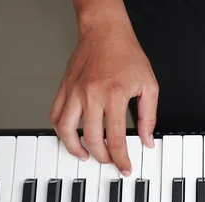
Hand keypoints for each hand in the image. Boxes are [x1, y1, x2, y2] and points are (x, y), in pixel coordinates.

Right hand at [50, 7, 157, 174]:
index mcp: (115, 94)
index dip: (121, 157)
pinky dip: (61, 131)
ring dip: (75, 148)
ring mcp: (75, 91)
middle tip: (109, 161)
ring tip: (85, 155)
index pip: (117, 137)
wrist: (105, 32)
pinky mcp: (64, 88)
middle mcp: (92, 94)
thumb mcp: (149, 85)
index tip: (125, 167)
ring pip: (66, 130)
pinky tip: (71, 136)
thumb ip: (149, 116)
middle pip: (92, 138)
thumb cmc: (127, 55)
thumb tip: (147, 139)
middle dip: (102, 157)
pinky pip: (56, 115)